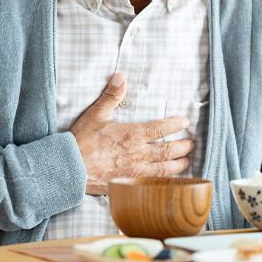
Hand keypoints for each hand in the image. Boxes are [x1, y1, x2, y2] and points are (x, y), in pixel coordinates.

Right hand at [70, 72, 194, 194]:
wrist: (69, 169)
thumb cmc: (81, 141)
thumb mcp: (96, 114)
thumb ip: (111, 95)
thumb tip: (121, 76)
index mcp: (133, 134)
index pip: (162, 128)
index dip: (176, 125)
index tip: (186, 122)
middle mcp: (138, 154)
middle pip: (169, 151)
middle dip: (183, 147)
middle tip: (192, 144)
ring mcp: (134, 172)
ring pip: (164, 170)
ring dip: (178, 166)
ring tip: (187, 163)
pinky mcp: (128, 186)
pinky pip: (152, 185)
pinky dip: (164, 183)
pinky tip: (168, 182)